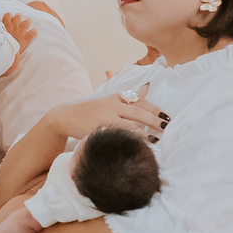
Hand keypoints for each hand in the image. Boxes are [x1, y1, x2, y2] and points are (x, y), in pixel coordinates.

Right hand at [2, 11, 36, 64]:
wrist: (5, 52)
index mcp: (6, 25)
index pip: (8, 15)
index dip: (9, 17)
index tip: (9, 20)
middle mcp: (14, 26)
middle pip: (18, 16)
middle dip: (18, 18)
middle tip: (18, 22)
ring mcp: (21, 31)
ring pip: (27, 21)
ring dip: (27, 23)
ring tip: (27, 25)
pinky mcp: (26, 38)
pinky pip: (33, 32)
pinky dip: (34, 32)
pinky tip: (33, 32)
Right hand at [47, 90, 166, 143]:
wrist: (65, 117)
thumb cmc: (88, 112)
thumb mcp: (108, 101)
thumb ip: (128, 96)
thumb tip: (147, 87)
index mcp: (116, 98)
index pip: (139, 101)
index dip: (154, 109)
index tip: (166, 116)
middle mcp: (112, 105)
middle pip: (138, 111)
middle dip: (154, 119)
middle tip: (167, 126)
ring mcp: (106, 117)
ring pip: (130, 123)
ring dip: (145, 131)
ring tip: (157, 138)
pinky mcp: (99, 128)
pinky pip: (117, 134)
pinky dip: (129, 139)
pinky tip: (138, 144)